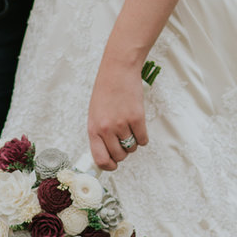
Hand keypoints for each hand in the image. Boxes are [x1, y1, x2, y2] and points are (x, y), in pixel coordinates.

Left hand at [88, 56, 148, 170]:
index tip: (113, 165)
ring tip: (129, 128)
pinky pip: (143, 140)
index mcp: (93, 128)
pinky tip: (138, 126)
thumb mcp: (95, 113)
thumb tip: (106, 153)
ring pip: (132, 148)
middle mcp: (106, 129)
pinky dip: (143, 137)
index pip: (100, 159)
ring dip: (133, 142)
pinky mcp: (137, 118)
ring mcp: (122, 124)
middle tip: (123, 142)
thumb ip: (99, 133)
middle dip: (123, 153)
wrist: (118, 70)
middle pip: (119, 156)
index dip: (108, 166)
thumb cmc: (105, 90)